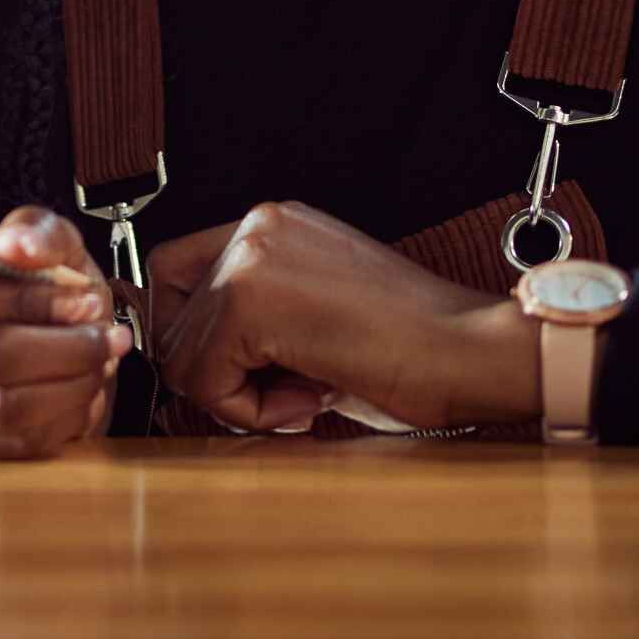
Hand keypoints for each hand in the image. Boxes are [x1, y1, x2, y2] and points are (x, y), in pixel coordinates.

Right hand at [0, 207, 121, 460]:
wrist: (13, 333)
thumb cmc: (19, 285)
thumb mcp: (35, 241)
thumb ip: (34, 230)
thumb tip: (16, 245)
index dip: (28, 300)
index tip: (88, 301)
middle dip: (66, 350)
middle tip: (110, 339)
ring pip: (0, 408)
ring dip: (69, 388)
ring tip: (101, 366)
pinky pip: (8, 446)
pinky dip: (57, 423)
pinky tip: (80, 397)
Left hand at [146, 201, 540, 435]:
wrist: (472, 351)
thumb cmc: (415, 348)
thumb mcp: (318, 318)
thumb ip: (256, 324)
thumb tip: (190, 365)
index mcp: (273, 227)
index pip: (176, 276)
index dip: (194, 337)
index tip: (245, 375)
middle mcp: (256, 227)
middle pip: (167, 314)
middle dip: (211, 371)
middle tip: (280, 391)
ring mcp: (250, 256)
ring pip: (180, 353)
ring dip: (238, 397)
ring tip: (307, 394)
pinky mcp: (251, 298)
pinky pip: (202, 379)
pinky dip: (248, 411)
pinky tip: (310, 400)